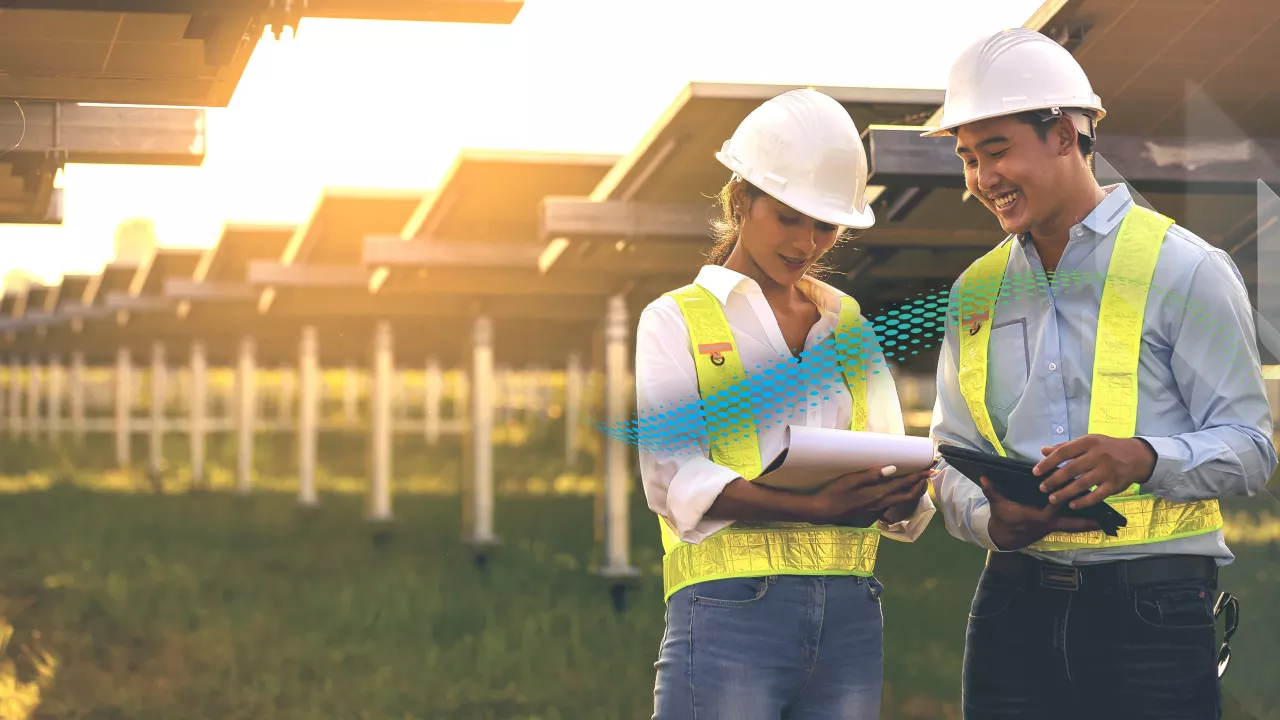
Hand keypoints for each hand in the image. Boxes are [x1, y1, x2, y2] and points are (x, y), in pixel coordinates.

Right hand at [808, 465, 932, 525]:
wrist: (822, 512)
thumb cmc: (833, 493)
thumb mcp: (851, 480)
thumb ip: (872, 475)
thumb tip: (893, 468)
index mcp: (877, 494)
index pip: (903, 484)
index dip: (919, 476)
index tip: (931, 469)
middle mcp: (881, 504)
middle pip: (908, 495)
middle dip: (921, 484)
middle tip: (930, 473)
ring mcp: (877, 510)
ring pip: (901, 501)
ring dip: (912, 491)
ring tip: (918, 481)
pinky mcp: (872, 513)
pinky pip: (892, 504)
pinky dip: (901, 497)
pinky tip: (898, 492)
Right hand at [981, 476, 1101, 550]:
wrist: (1004, 537)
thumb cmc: (1003, 519)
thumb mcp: (997, 505)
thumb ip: (992, 491)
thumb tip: (984, 477)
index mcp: (1037, 517)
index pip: (1054, 506)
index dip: (1065, 498)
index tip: (1078, 489)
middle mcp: (1049, 523)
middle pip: (1073, 523)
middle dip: (1089, 522)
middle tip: (1107, 520)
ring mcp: (1053, 527)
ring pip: (1074, 525)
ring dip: (1089, 521)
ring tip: (1107, 518)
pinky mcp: (1053, 527)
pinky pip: (1071, 524)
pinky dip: (1081, 521)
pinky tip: (1093, 516)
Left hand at [1033, 435, 1156, 509]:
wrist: (1137, 456)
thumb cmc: (1107, 448)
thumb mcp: (1088, 442)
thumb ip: (1066, 447)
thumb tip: (1043, 450)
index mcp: (1089, 442)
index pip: (1063, 452)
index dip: (1048, 462)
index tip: (1036, 472)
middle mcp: (1098, 456)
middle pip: (1070, 469)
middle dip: (1054, 480)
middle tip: (1042, 488)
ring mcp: (1107, 471)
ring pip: (1081, 484)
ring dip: (1065, 493)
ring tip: (1052, 498)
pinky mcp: (1114, 485)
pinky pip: (1096, 495)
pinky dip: (1083, 501)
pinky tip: (1072, 505)